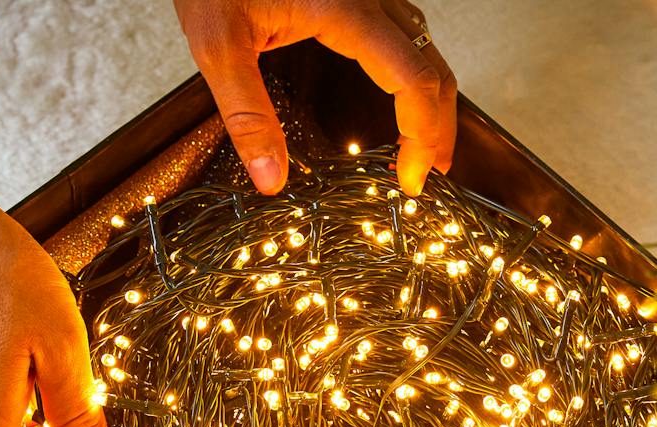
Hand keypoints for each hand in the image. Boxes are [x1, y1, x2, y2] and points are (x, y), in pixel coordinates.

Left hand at [173, 0, 456, 195]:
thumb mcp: (217, 45)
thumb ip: (246, 114)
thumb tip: (271, 178)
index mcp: (345, 10)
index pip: (413, 81)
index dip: (422, 137)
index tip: (409, 180)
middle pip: (434, 66)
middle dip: (440, 127)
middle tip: (428, 175)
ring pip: (425, 47)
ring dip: (432, 100)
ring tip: (420, 145)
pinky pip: (404, 34)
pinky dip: (414, 74)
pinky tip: (398, 98)